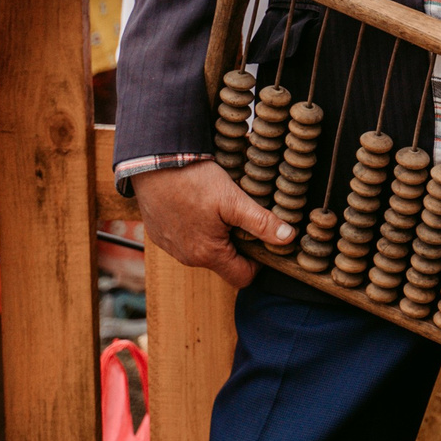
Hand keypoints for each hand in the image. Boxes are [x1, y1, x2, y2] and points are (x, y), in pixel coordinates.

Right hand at [132, 159, 294, 288]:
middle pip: (223, 262)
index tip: (262, 240)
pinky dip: (195, 227)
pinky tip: (198, 204)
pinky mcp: (159, 234)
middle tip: (242, 216)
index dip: (258, 263)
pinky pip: (184, 239)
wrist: (152, 162)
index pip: (242, 278)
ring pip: (203, 250)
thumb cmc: (192, 180)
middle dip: (237, 244)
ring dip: (216, 235)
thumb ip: (261, 222)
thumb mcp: (233, 200)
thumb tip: (287, 238)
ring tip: (219, 207)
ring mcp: (170, 247)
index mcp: (207, 254)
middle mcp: (187, 258)